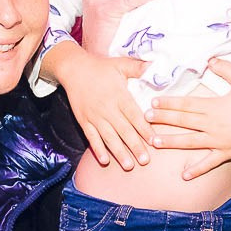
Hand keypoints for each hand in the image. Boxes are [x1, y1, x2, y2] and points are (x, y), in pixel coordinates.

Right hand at [49, 41, 154, 169]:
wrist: (74, 69)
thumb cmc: (101, 67)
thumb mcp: (121, 64)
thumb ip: (139, 68)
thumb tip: (157, 66)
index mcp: (119, 96)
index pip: (134, 115)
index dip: (145, 129)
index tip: (154, 141)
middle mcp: (107, 108)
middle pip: (123, 130)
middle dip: (135, 146)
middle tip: (145, 161)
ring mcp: (95, 116)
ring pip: (109, 137)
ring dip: (119, 152)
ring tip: (129, 166)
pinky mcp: (84, 121)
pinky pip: (91, 137)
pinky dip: (97, 149)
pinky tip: (104, 161)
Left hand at [149, 58, 230, 179]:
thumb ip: (225, 68)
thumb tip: (209, 59)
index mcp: (213, 106)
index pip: (186, 104)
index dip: (169, 103)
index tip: (153, 102)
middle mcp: (212, 124)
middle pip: (183, 121)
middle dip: (163, 119)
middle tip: (145, 119)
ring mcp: (217, 140)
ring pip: (189, 141)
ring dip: (171, 142)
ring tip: (154, 142)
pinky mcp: (225, 152)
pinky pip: (209, 162)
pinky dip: (197, 169)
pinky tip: (184, 175)